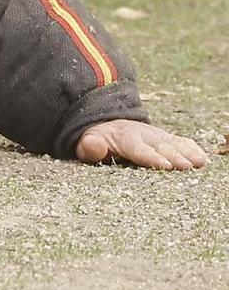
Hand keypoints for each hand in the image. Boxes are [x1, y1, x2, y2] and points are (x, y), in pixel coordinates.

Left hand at [75, 119, 209, 170]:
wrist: (107, 124)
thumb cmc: (97, 140)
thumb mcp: (88, 142)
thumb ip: (89, 146)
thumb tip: (93, 146)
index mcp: (124, 138)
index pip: (138, 149)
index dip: (151, 157)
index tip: (165, 165)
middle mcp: (144, 135)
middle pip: (160, 147)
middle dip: (173, 156)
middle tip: (185, 166)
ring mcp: (157, 136)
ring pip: (173, 144)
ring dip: (186, 153)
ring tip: (199, 162)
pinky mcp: (166, 138)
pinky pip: (181, 142)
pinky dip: (191, 148)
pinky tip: (202, 158)